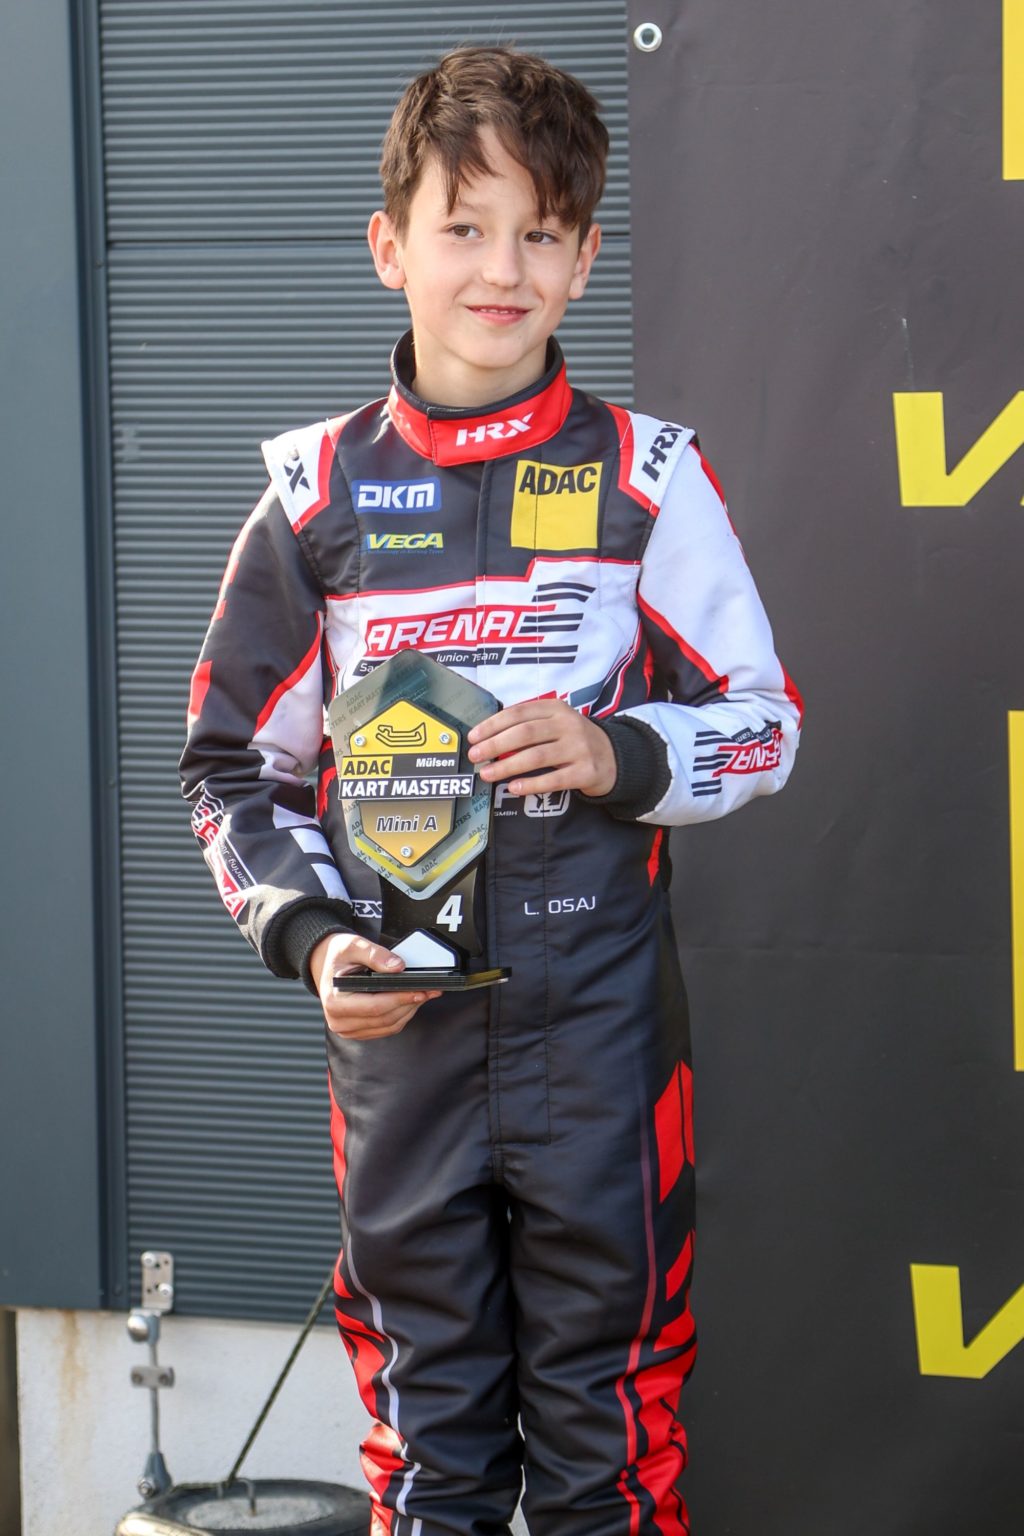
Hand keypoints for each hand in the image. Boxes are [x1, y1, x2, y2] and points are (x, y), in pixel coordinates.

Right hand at [310, 933, 440, 1039]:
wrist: (327, 963)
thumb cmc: (338, 955)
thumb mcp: (353, 945)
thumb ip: (375, 954)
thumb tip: (397, 967)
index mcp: (334, 1001)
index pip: (375, 1007)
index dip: (400, 999)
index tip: (420, 990)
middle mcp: (339, 1020)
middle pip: (384, 1019)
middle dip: (410, 1004)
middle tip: (430, 990)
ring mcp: (348, 1029)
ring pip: (388, 1026)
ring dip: (409, 1011)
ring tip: (423, 994)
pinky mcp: (359, 1031)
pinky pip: (386, 1028)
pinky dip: (401, 1016)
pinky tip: (410, 1001)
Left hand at [467, 699, 616, 797]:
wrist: (614, 757)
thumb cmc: (574, 740)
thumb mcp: (556, 722)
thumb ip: (528, 725)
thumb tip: (489, 739)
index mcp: (556, 709)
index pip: (519, 713)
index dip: (493, 724)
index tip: (474, 736)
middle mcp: (568, 725)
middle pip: (525, 734)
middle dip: (495, 745)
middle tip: (475, 756)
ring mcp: (579, 748)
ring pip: (537, 756)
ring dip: (507, 766)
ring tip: (487, 774)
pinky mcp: (586, 772)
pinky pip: (554, 779)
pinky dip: (531, 784)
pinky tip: (514, 788)